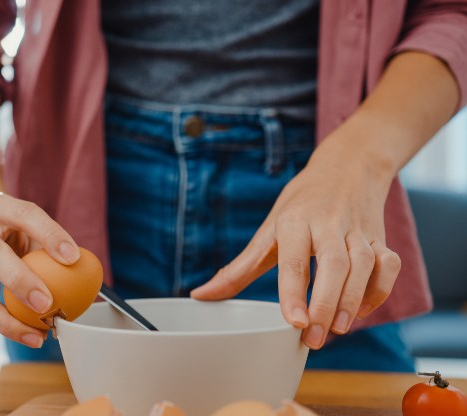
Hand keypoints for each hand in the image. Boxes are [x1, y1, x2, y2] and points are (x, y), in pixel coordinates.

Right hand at [0, 191, 79, 347]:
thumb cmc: (9, 225)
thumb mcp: (27, 222)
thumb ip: (48, 242)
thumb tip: (83, 271)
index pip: (26, 215)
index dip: (50, 236)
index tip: (73, 258)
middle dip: (21, 282)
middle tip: (47, 304)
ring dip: (7, 320)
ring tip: (36, 336)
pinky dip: (3, 323)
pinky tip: (26, 334)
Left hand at [190, 133, 401, 349]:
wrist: (348, 166)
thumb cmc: (301, 204)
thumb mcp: (268, 231)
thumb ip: (238, 269)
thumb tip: (200, 296)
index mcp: (295, 221)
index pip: (294, 259)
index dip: (294, 292)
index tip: (294, 322)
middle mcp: (329, 223)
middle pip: (334, 265)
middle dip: (325, 304)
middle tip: (313, 337)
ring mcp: (358, 229)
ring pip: (364, 266)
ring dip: (352, 301)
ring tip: (336, 328)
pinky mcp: (381, 237)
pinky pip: (389, 266)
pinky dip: (378, 291)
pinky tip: (360, 310)